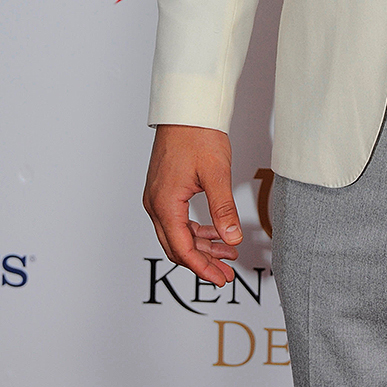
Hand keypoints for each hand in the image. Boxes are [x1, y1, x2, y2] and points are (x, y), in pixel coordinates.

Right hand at [143, 124, 242, 285]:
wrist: (187, 108)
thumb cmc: (198, 134)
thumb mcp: (216, 174)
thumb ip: (223, 209)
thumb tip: (232, 239)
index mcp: (165, 203)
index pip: (182, 249)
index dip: (202, 268)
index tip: (221, 279)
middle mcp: (155, 203)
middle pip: (176, 246)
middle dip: (202, 263)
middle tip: (226, 274)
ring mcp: (158, 196)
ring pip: (177, 234)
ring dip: (201, 247)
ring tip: (227, 254)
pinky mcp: (164, 189)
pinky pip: (177, 219)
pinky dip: (196, 230)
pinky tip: (216, 233)